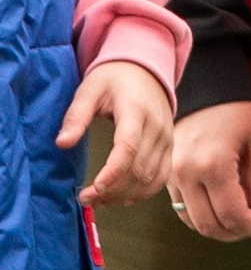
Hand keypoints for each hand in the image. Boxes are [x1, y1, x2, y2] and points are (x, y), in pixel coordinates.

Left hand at [58, 62, 172, 209]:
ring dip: (124, 195)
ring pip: (149, 178)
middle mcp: (157, 127)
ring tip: (99, 200)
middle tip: (85, 198)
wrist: (146, 69)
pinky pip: (161, 177)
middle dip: (111, 190)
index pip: (128, 147)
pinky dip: (143, 193)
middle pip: (138, 169)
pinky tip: (123, 198)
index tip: (94, 188)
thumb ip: (76, 115)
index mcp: (136, 110)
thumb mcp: (90, 89)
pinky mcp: (170, 147)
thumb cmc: (115, 79)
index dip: (112, 172)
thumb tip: (62, 143)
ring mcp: (167, 139)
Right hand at [169, 101, 250, 240]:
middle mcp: (186, 173)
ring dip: (220, 228)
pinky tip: (224, 208)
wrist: (205, 85)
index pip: (233, 214)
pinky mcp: (166, 175)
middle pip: (211, 225)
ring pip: (193, 222)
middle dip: (239, 232)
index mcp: (213, 164)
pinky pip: (181, 209)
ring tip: (244, 218)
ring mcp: (172, 175)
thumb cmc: (237, 109)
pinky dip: (203, 217)